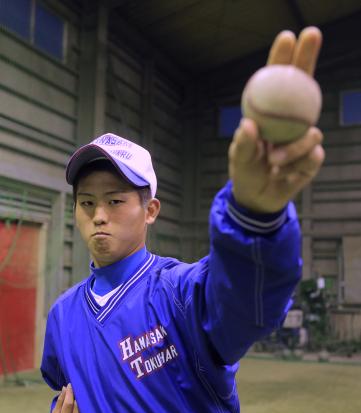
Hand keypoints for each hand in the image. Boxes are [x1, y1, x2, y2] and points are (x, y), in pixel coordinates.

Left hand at [229, 27, 324, 212]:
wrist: (257, 199)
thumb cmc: (246, 172)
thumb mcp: (239, 159)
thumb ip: (242, 145)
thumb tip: (248, 125)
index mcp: (270, 117)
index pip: (277, 84)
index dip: (283, 59)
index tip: (287, 37)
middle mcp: (290, 123)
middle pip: (303, 87)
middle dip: (307, 57)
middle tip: (311, 34)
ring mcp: (303, 140)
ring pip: (311, 132)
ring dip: (292, 149)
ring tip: (274, 162)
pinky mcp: (312, 160)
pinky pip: (313, 157)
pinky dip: (296, 167)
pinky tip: (284, 174)